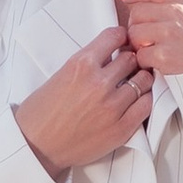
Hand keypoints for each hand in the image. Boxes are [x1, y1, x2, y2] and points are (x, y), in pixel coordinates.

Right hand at [14, 29, 151, 178]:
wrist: (36, 147)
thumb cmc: (41, 112)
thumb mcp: (60, 75)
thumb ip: (87, 64)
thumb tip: (110, 57)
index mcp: (81, 64)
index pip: (114, 36)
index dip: (120, 37)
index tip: (121, 42)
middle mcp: (100, 82)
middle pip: (131, 59)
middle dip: (130, 60)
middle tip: (127, 66)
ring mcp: (113, 106)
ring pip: (143, 80)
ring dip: (140, 79)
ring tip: (134, 83)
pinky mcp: (121, 128)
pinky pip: (146, 105)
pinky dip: (144, 99)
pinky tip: (136, 100)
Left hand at [120, 0, 182, 78]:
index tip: (129, 0)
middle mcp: (176, 11)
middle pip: (136, 12)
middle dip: (139, 23)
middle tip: (150, 31)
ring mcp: (169, 34)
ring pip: (134, 33)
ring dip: (140, 42)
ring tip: (154, 45)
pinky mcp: (165, 56)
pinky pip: (140, 55)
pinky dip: (146, 59)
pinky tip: (158, 58)